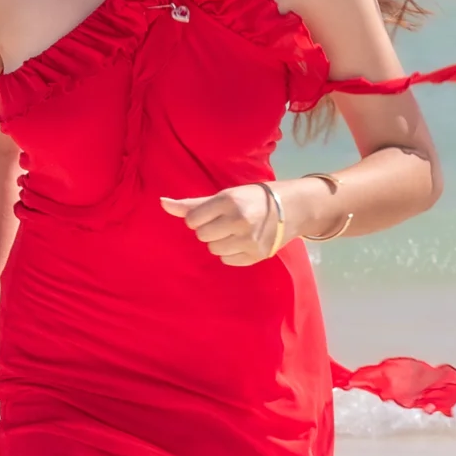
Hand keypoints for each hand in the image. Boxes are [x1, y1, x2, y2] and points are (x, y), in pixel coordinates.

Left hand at [158, 185, 285, 266]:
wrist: (293, 208)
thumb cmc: (252, 198)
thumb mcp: (225, 195)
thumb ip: (192, 204)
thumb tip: (162, 204)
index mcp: (229, 201)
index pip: (193, 220)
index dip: (199, 218)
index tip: (213, 214)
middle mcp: (239, 220)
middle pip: (202, 235)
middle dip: (210, 229)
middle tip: (225, 222)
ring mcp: (249, 239)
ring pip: (213, 249)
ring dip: (219, 242)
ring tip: (234, 232)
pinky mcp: (257, 254)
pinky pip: (227, 260)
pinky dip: (230, 253)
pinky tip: (242, 242)